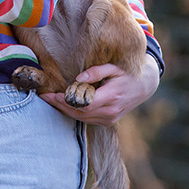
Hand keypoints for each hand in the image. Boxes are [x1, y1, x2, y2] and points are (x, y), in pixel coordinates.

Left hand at [40, 56, 160, 125]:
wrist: (143, 86)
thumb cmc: (126, 74)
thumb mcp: (113, 67)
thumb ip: (96, 71)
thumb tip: (78, 78)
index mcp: (112, 97)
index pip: (84, 104)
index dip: (66, 101)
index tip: (51, 94)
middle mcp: (110, 111)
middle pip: (79, 112)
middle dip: (60, 105)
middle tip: (45, 97)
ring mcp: (110, 118)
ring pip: (81, 118)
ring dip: (64, 110)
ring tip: (49, 100)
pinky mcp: (108, 121)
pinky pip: (86, 119)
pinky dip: (73, 113)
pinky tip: (63, 105)